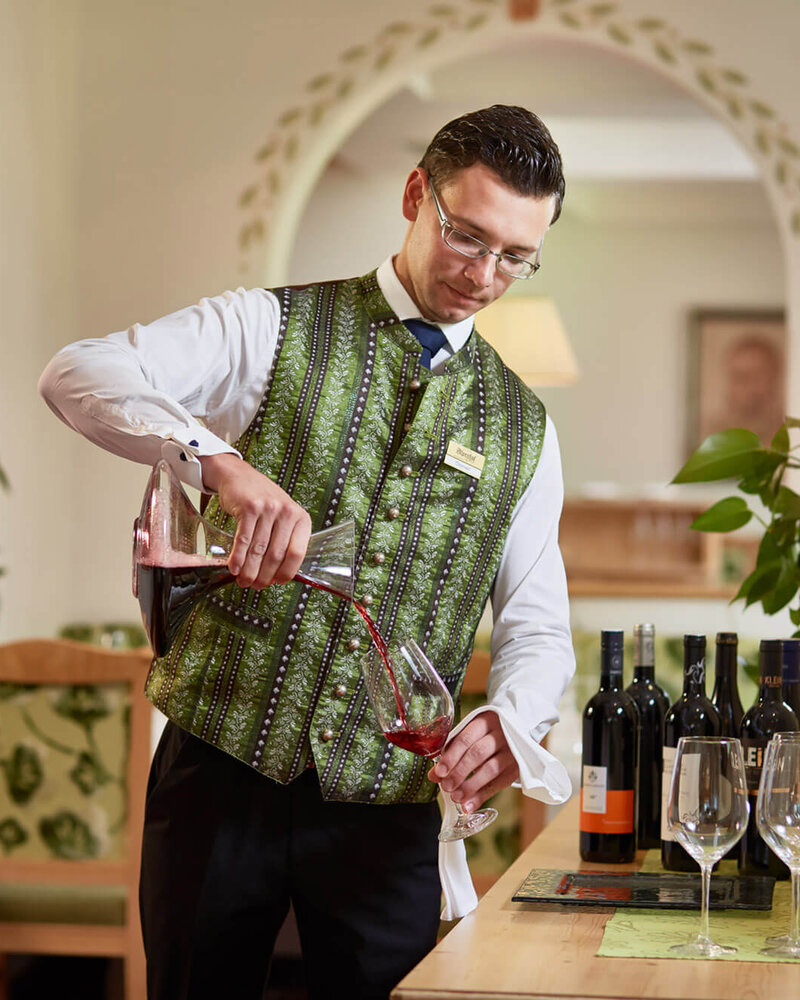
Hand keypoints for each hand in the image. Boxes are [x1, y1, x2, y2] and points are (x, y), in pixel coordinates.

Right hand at [200, 453, 311, 588]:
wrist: (239, 476)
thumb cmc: (262, 501)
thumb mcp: (282, 516)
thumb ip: (284, 540)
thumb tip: (277, 574)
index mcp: (301, 518)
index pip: (297, 553)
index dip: (286, 572)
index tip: (276, 582)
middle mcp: (287, 512)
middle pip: (276, 554)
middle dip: (264, 576)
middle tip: (256, 586)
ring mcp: (268, 509)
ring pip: (258, 550)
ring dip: (249, 571)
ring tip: (244, 581)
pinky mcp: (249, 508)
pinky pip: (243, 540)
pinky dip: (238, 558)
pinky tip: (234, 568)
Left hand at [427, 710, 518, 812]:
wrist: (516, 734)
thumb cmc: (485, 736)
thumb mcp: (470, 736)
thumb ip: (452, 752)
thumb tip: (434, 775)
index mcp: (485, 721)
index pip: (465, 738)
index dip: (451, 756)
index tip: (439, 772)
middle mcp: (501, 734)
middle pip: (477, 753)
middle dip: (459, 772)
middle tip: (446, 786)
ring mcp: (512, 750)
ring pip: (490, 769)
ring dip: (470, 786)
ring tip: (456, 797)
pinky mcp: (518, 767)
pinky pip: (499, 784)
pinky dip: (482, 796)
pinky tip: (469, 805)